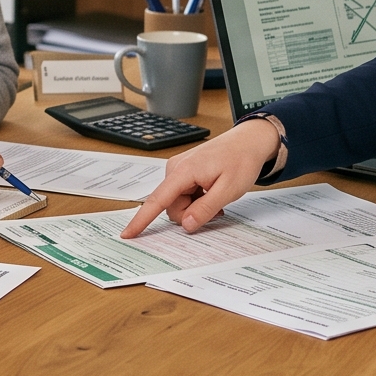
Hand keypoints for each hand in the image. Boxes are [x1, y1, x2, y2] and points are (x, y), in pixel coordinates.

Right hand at [125, 118, 280, 237]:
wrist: (248, 141)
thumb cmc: (240, 160)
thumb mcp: (228, 190)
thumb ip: (205, 209)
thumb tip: (186, 225)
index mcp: (183, 171)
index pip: (157, 200)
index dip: (141, 220)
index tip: (127, 234)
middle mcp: (174, 168)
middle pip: (171, 207)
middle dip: (191, 214)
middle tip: (216, 209)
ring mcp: (178, 169)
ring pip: (178, 203)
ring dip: (195, 207)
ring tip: (216, 198)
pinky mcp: (183, 172)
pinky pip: (183, 195)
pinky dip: (196, 200)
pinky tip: (210, 193)